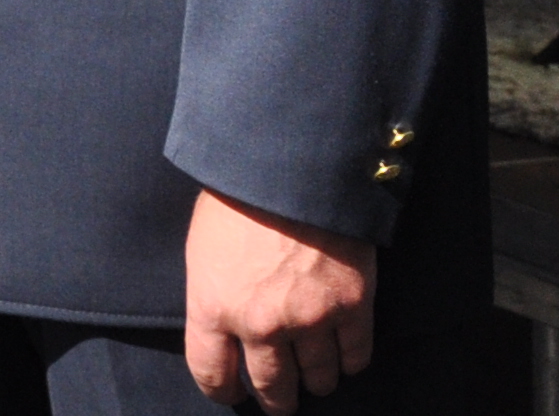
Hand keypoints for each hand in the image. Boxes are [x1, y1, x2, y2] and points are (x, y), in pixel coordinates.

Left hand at [184, 191, 373, 409]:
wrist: (288, 166)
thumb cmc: (234, 197)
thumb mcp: (202, 248)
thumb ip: (213, 294)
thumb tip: (222, 326)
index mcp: (212, 307)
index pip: (211, 372)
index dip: (222, 390)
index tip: (230, 394)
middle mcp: (259, 324)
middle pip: (271, 386)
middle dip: (276, 399)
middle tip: (280, 401)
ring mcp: (309, 320)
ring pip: (317, 378)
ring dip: (316, 382)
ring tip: (315, 380)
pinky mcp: (351, 307)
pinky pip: (356, 356)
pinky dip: (351, 362)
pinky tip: (346, 359)